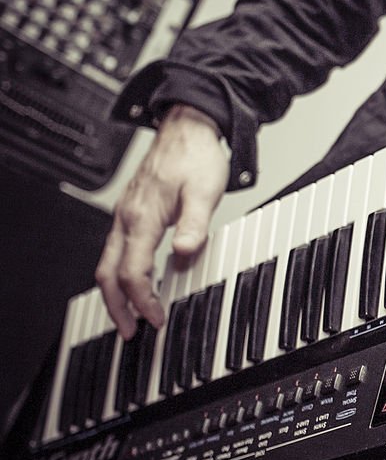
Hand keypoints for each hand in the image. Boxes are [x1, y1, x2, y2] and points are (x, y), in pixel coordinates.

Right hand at [95, 104, 228, 338]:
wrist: (188, 127)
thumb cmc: (196, 157)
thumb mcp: (205, 192)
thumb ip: (194, 225)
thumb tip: (184, 254)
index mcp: (142, 217)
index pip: (132, 271)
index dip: (143, 300)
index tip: (157, 319)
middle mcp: (127, 217)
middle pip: (108, 273)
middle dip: (117, 307)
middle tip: (130, 332)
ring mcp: (126, 214)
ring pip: (108, 261)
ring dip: (117, 292)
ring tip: (131, 316)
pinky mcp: (132, 211)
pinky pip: (117, 248)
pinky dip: (121, 272)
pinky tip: (136, 282)